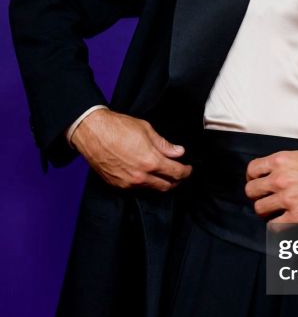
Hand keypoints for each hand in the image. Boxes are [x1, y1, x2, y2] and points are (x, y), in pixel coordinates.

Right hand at [70, 109, 192, 191]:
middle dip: (176, 181)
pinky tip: (146, 174)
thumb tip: (178, 152)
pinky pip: (136, 188)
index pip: (177, 173)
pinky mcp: (117, 185)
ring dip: (160, 183)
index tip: (188, 168)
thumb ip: (164, 144)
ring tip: (163, 173)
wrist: (91, 132)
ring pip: (152, 189)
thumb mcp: (146, 130)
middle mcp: (141, 176)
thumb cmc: (117, 127)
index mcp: (151, 161)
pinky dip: (145, 183)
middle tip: (178, 173)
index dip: (186, 171)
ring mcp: (128, 183)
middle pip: (167, 186)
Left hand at [245, 150, 297, 223]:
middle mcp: (281, 179)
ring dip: (266, 211)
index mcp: (281, 161)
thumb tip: (270, 174)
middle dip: (257, 195)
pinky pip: (274, 226)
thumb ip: (283, 165)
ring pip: (260, 209)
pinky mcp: (297, 217)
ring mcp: (287, 199)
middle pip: (252, 191)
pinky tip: (283, 220)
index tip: (257, 182)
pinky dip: (277, 225)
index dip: (253, 178)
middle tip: (265, 197)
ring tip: (275, 210)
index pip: (252, 170)